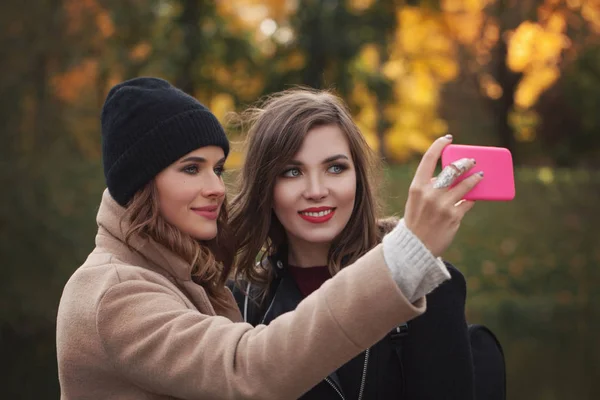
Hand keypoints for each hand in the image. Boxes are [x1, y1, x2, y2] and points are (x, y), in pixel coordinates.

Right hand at [403, 135, 482, 256]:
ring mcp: (442, 205)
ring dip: (475, 178)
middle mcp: (429, 194)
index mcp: (416, 187)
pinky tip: (474, 196)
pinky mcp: (453, 217)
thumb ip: (429, 187)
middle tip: (471, 161)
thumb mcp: (416, 201)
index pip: (428, 159)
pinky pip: (467, 202)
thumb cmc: (416, 221)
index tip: (447, 138)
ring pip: (465, 185)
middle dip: (464, 162)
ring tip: (481, 176)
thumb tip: (452, 177)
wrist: (414, 247)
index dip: (439, 145)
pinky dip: (471, 199)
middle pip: (452, 170)